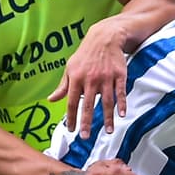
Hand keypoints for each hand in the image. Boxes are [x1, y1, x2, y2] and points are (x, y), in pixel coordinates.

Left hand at [48, 17, 127, 138]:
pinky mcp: (119, 75)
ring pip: (107, 101)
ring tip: (109, 131)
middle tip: (85, 136)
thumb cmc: (85, 54)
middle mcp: (90, 79)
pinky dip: (122, 103)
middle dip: (87, 122)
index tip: (71, 130)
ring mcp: (106, 77)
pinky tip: (122, 114)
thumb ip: (63, 86)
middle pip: (88, 104)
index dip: (71, 117)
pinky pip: (120, 92)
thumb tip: (52, 99)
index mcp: (76, 78)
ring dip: (108, 118)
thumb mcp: (70, 68)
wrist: (104, 37)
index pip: (72, 102)